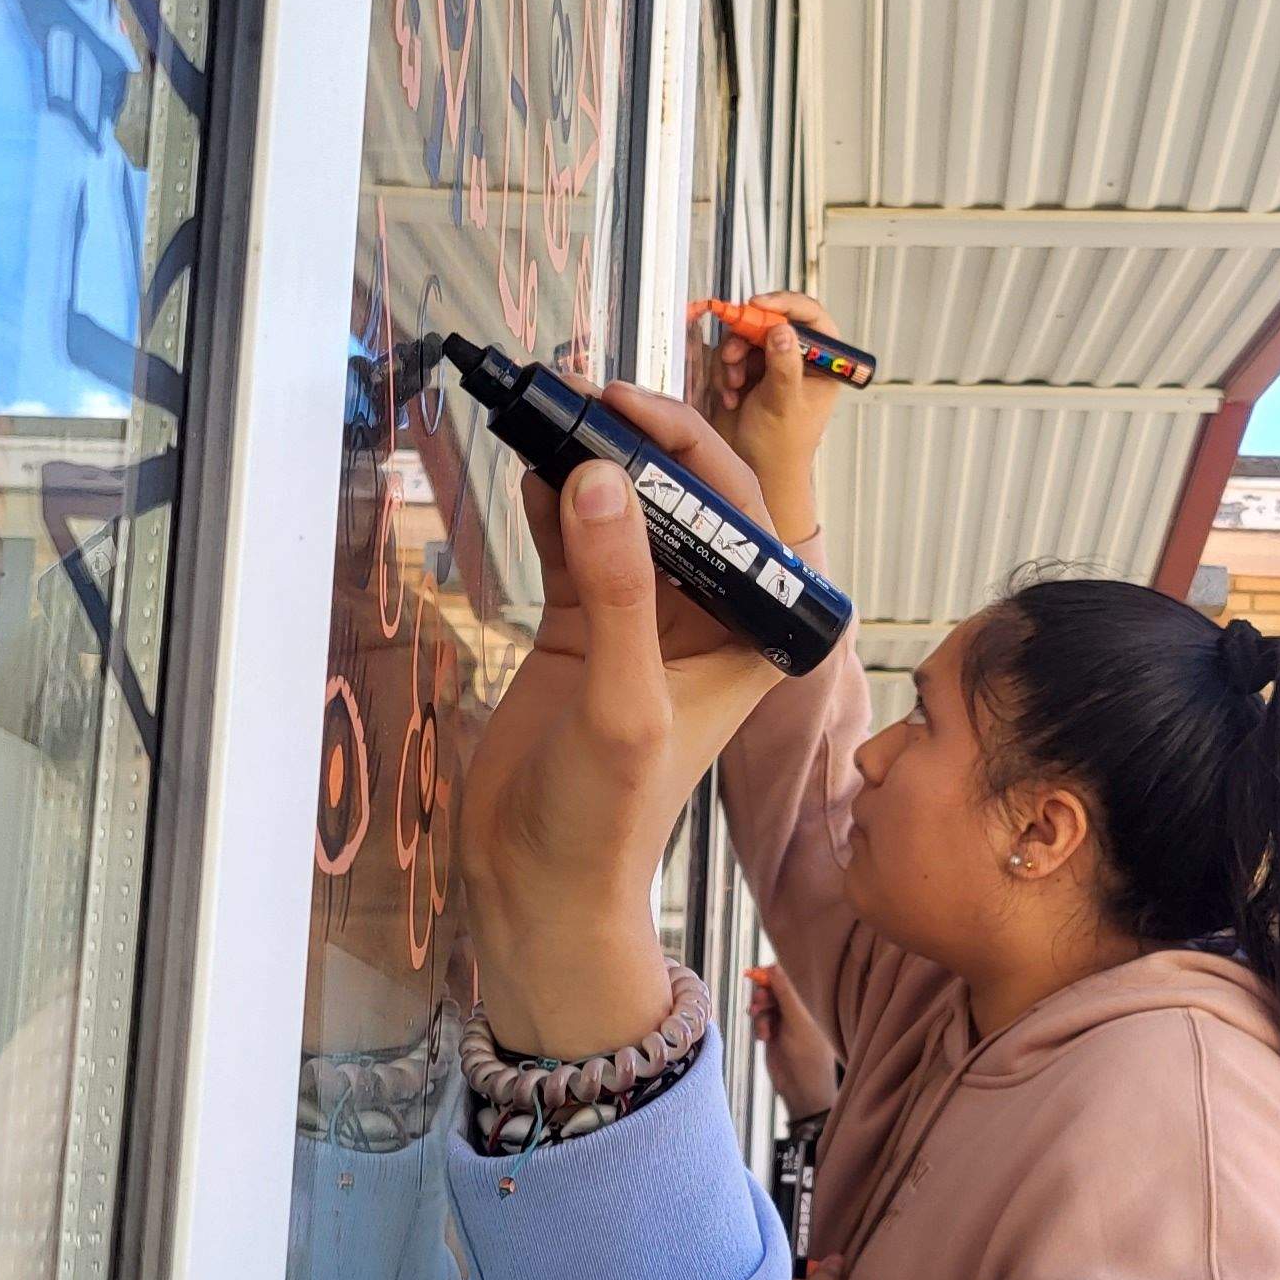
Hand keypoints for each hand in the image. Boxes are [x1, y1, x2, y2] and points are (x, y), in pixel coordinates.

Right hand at [456, 381, 792, 1056]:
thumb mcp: (624, 704)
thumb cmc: (607, 820)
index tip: (629, 412)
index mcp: (755, 633)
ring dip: (587, 460)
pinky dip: (547, 500)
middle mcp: (709, 616)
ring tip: (544, 407)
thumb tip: (599, 482)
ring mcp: (643, 615)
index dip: (690, 450)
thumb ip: (617, 591)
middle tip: (578, 394)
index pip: (740, 514)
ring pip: (622, 510)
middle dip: (635, 441)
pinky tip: (523, 463)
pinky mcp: (584, 623)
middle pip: (681, 499)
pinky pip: (572, 539)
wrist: (539, 885)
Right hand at [698, 290, 842, 543]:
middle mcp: (797, 359)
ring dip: (733, 357)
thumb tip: (783, 331)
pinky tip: (730, 396)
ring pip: (746, 336)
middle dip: (749, 335)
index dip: (787, 305)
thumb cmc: (781, 449)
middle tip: (735, 351)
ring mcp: (771, 364)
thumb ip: (784, 366)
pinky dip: (725, 372)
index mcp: (822, 364)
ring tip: (733, 384)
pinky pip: (730, 354)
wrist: (754, 474)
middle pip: (772, 321)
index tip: (761, 306)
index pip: (811, 318)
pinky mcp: (747, 372)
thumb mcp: (784, 404)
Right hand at [745, 965, 838, 1119]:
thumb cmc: (808, 1058)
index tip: (756, 974)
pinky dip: (758, 1026)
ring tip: (762, 1028)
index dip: (772, 975)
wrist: (802, 1091)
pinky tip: (763, 1037)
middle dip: (763, 995)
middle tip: (757, 1003)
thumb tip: (774, 967)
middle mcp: (796, 1011)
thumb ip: (785, 994)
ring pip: (764, 1006)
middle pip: (773, 991)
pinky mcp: (773, 1036)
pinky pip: (760, 1021)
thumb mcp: (797, 1022)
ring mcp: (784, 1024)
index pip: (788, 980)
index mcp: (809, 1004)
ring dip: (759, 1013)